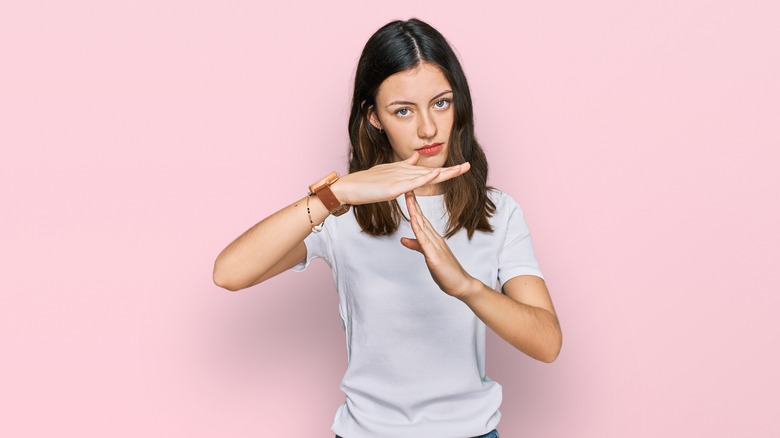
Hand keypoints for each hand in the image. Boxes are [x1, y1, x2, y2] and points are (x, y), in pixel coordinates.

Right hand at [331, 153, 469, 205]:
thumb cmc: (367, 182)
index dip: (446, 169)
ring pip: (426, 175)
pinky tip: (435, 175)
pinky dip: (424, 178)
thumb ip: (404, 166)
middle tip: (468, 166)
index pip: (430, 170)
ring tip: (460, 169)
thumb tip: (416, 157)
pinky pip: (412, 182)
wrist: (351, 187)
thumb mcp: (389, 172)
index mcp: (405, 171)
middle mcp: (405, 172)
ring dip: (443, 172)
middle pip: (433, 171)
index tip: (461, 166)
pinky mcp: (393, 186)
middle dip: (452, 169)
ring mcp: (399, 178)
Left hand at [399, 191, 477, 299]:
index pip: (421, 218)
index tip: (407, 193)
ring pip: (422, 225)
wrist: (461, 284)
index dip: (413, 206)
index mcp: (433, 238)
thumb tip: (403, 239)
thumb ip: (416, 245)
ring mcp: (435, 246)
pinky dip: (418, 229)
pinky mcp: (434, 255)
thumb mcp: (427, 255)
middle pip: (421, 217)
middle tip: (406, 186)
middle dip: (413, 202)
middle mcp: (435, 238)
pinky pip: (425, 240)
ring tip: (408, 197)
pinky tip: (414, 220)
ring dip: (414, 210)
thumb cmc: (446, 271)